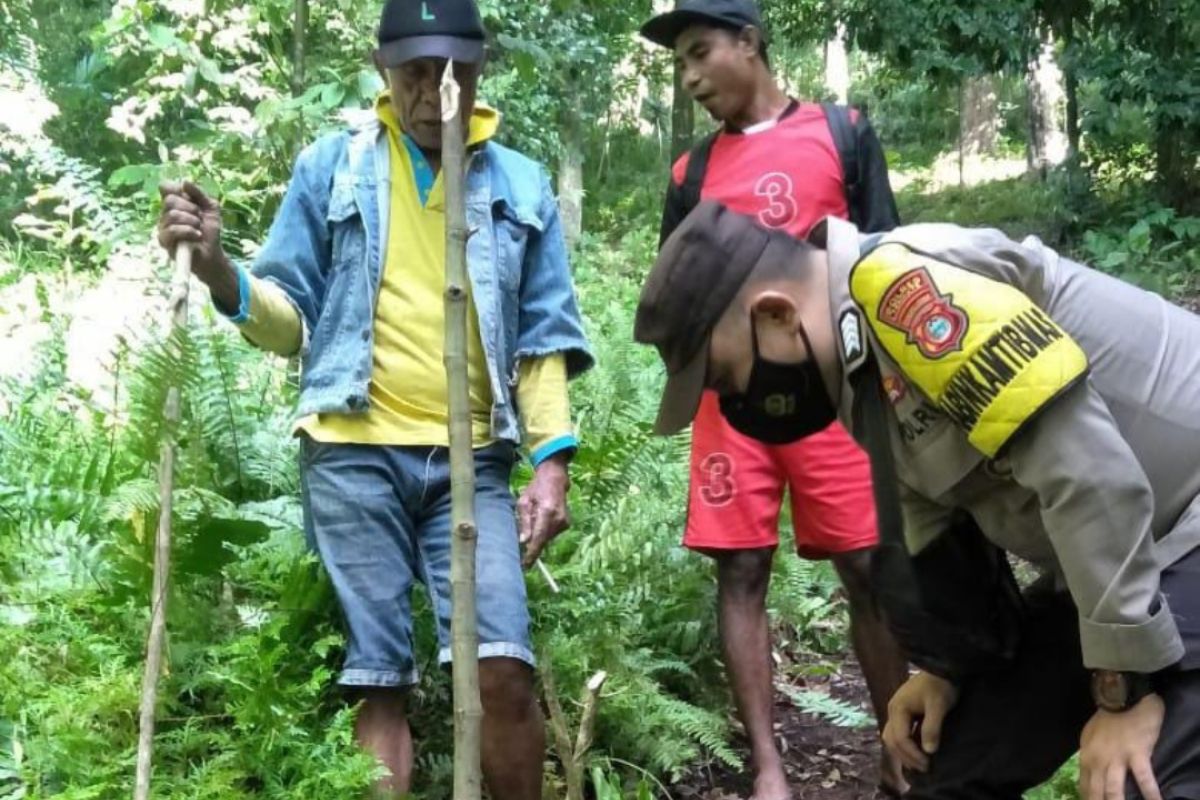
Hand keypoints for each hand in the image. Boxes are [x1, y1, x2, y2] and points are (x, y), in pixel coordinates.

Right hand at [157, 181, 237, 309]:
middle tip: (199, 218)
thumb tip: (184, 182)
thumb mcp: (211, 208)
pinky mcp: (164, 241)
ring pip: (172, 215)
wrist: (213, 253)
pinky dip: (188, 231)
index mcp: (175, 203)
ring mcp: (163, 227)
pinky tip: (196, 236)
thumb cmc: (209, 231)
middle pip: (170, 200)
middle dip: (190, 208)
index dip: (175, 188)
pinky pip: (173, 230)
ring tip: (198, 229)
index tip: (188, 196)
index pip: (165, 187)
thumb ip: (199, 194)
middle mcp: (165, 213)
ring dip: (191, 221)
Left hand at [517, 454, 570, 568]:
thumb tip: (524, 542)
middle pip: (543, 541)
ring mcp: (565, 522)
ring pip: (547, 538)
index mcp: (547, 512)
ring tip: (532, 520)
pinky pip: (551, 534)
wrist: (555, 479)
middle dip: (532, 545)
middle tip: (521, 542)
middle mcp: (559, 519)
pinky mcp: (566, 524)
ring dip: (537, 536)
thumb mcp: (524, 502)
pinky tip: (540, 520)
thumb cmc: (535, 488)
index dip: (532, 554)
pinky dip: (544, 532)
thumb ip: (524, 522)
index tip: (525, 566)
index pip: (539, 538)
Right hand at [882, 671, 959, 773]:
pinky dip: (905, 746)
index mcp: (898, 708)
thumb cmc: (940, 685)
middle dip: (906, 757)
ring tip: (920, 764)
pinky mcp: (903, 712)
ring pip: (892, 738)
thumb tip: (929, 751)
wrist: (942, 667)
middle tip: (924, 768)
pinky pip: (898, 733)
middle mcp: (892, 710)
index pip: (899, 738)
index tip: (928, 764)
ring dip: (904, 753)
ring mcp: (896, 711)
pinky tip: (917, 752)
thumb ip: (932, 727)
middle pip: (891, 740)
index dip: (912, 754)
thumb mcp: (938, 706)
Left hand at [1080, 694, 1163, 799]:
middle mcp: (1098, 759)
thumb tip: (1092, 774)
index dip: (1088, 798)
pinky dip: (1151, 794)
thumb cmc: (1108, 716)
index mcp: (1087, 755)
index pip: (1085, 785)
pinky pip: (1144, 779)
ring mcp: (1117, 758)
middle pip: (1097, 791)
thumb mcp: (1090, 736)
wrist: (1123, 695)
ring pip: (1114, 790)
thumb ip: (1091, 755)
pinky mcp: (1137, 754)